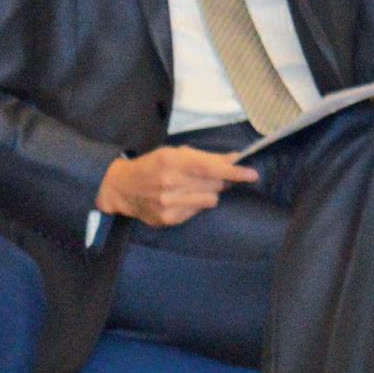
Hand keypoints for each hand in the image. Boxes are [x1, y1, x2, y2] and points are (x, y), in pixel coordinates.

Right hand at [96, 146, 257, 227]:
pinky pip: (197, 212)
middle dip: (220, 180)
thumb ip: (205, 157)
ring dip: (208, 193)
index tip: (252, 174)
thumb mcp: (174, 154)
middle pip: (214, 184)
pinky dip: (195, 205)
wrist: (121, 188)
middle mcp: (169, 183)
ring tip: (192, 189)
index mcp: (171, 161)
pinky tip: (181, 200)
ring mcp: (168, 203)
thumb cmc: (151, 166)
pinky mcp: (167, 219)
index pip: (210, 168)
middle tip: (214, 177)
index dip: (234, 171)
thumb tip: (235, 158)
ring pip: (210, 200)